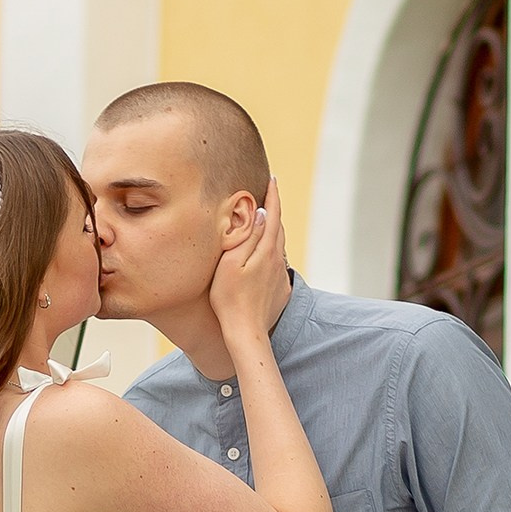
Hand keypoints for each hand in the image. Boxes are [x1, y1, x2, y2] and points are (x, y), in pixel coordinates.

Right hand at [209, 175, 290, 339]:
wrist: (246, 332)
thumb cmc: (230, 299)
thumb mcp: (231, 263)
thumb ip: (247, 237)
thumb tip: (260, 214)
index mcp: (266, 250)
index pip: (273, 215)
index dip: (272, 196)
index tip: (272, 179)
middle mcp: (278, 260)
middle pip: (278, 228)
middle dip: (274, 209)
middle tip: (267, 195)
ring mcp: (280, 275)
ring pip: (279, 245)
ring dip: (273, 230)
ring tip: (264, 221)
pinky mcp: (280, 289)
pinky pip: (277, 263)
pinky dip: (272, 251)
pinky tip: (263, 255)